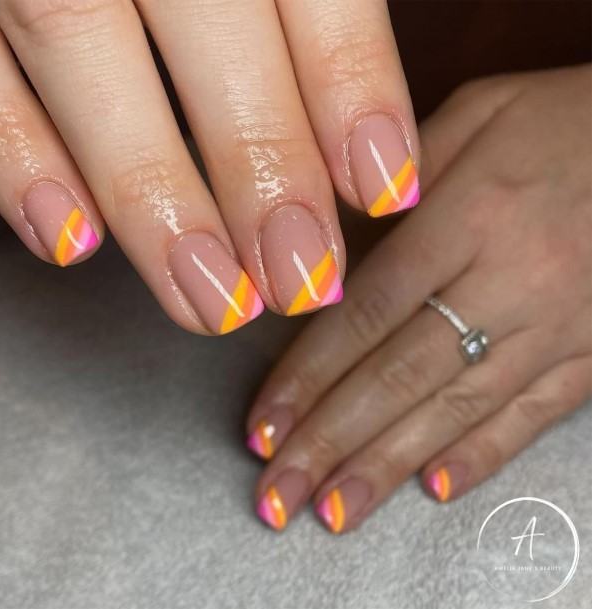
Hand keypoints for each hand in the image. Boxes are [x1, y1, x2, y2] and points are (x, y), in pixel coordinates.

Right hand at [0, 0, 419, 334]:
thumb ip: (303, 7)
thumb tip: (359, 135)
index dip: (351, 86)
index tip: (385, 189)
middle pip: (212, 28)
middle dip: (262, 168)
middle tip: (300, 278)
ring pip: (81, 46)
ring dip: (153, 196)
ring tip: (210, 300)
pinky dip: (14, 156)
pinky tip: (69, 241)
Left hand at [246, 66, 590, 531]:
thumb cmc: (566, 119)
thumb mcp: (476, 113)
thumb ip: (400, 179)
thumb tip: (332, 244)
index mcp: (470, 216)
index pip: (366, 313)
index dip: (307, 377)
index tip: (264, 427)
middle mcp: (510, 280)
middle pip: (400, 375)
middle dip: (330, 442)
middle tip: (277, 496)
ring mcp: (557, 325)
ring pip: (458, 408)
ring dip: (388, 466)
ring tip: (334, 511)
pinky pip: (534, 414)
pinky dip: (482, 455)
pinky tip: (432, 490)